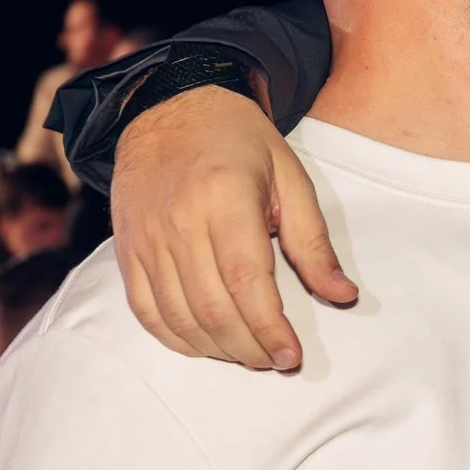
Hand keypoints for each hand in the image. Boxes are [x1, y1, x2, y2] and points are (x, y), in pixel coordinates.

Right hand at [110, 85, 355, 369]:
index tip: (291, 356)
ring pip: (178, 318)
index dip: (269, 328)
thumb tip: (343, 296)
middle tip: (275, 361)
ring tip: (248, 354)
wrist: (166, 108)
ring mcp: (146, 239)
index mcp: (224, 198)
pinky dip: (176, 338)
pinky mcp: (127, 250)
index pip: (246, 282)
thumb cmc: (238, 140)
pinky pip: (146, 311)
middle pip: (211, 309)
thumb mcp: (290, 177)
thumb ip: (313, 242)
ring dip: (216, 349)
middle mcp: (178, 223)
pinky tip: (206, 345)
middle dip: (248, 348)